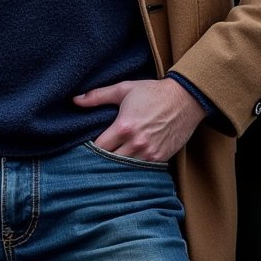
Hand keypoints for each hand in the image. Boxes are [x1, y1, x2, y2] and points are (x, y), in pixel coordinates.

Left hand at [74, 78, 205, 162]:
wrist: (185, 100)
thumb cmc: (152, 92)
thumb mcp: (124, 89)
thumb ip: (98, 96)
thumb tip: (74, 100)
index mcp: (124, 126)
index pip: (99, 147)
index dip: (89, 149)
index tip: (84, 148)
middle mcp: (136, 143)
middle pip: (110, 162)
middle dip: (101, 161)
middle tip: (92, 160)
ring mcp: (149, 154)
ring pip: (125, 170)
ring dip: (116, 168)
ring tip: (107, 166)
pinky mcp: (160, 159)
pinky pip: (141, 171)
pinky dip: (132, 170)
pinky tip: (125, 168)